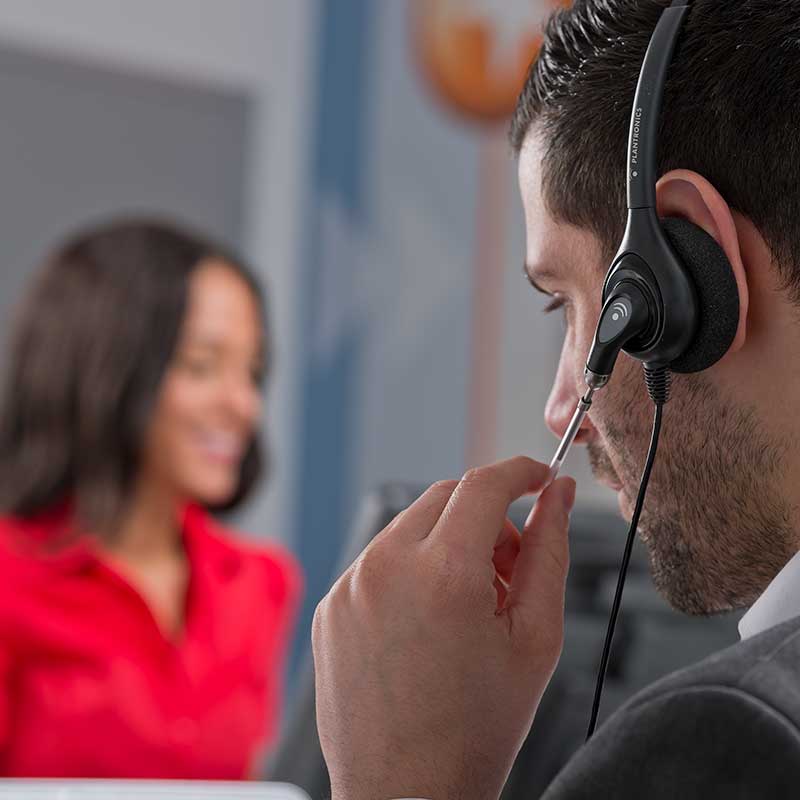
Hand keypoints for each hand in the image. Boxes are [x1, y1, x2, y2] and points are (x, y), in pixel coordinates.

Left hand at [312, 457, 576, 799]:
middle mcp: (385, 568)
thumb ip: (549, 551)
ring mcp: (350, 586)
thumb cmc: (477, 729)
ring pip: (411, 525)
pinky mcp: (331, 606)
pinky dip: (410, 571)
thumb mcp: (536, 636)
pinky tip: (427, 625)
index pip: (484, 484)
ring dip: (447, 544)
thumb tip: (558, 496)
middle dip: (486, 516)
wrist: (406, 795)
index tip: (539, 478)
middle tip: (507, 570)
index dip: (520, 472)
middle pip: (446, 496)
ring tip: (467, 607)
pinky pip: (378, 560)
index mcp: (443, 573)